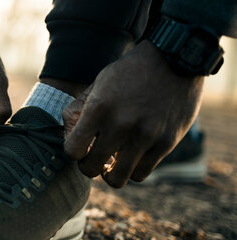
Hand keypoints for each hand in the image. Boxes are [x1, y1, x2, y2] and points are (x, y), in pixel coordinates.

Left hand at [63, 40, 203, 186]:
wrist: (174, 59)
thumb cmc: (128, 73)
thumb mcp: (97, 84)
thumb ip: (77, 111)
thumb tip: (67, 140)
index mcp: (98, 108)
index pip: (72, 151)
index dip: (74, 152)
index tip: (81, 145)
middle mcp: (120, 124)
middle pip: (90, 169)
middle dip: (89, 165)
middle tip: (96, 156)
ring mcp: (145, 136)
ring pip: (116, 180)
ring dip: (111, 173)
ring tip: (114, 161)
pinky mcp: (165, 143)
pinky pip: (140, 174)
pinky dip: (132, 169)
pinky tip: (132, 156)